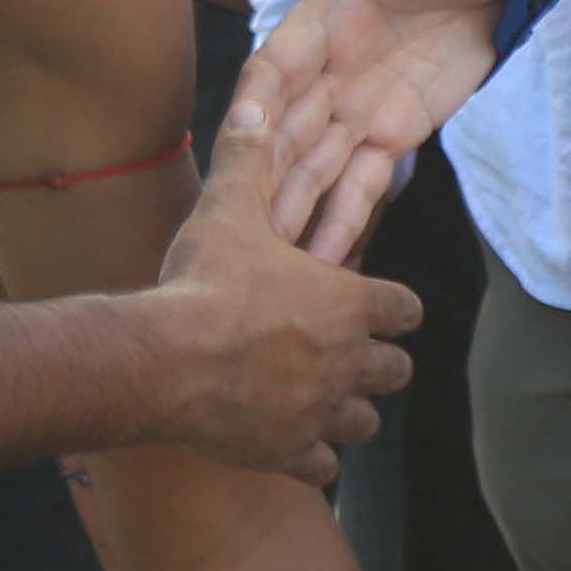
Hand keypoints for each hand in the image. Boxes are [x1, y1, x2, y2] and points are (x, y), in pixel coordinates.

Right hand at [140, 112, 419, 482]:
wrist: (163, 360)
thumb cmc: (204, 280)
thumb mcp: (229, 207)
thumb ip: (248, 157)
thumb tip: (253, 101)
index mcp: (349, 304)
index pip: (407, 310)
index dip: (393, 307)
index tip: (375, 305)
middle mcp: (348, 363)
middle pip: (397, 371)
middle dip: (378, 363)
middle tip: (345, 353)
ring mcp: (321, 413)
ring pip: (365, 423)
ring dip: (349, 411)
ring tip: (319, 398)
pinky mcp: (288, 454)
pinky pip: (323, 469)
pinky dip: (312, 457)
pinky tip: (287, 441)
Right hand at [239, 0, 518, 258]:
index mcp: (333, 6)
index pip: (282, 58)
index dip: (260, 97)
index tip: (242, 136)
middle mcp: (330, 61)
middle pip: (284, 126)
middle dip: (263, 177)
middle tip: (243, 229)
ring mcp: (355, 102)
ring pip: (314, 165)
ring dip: (293, 212)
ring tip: (277, 266)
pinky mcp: (391, 134)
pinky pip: (362, 182)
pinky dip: (344, 220)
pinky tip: (327, 265)